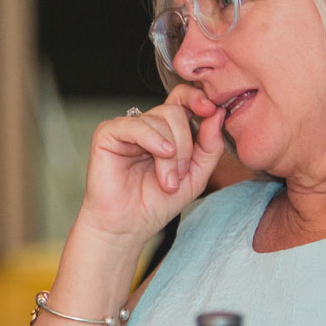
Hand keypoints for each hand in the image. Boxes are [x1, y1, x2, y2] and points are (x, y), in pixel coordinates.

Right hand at [73, 84, 226, 244]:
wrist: (127, 227)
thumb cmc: (156, 204)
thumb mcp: (196, 175)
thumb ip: (210, 145)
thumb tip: (217, 113)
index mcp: (166, 131)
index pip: (182, 99)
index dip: (197, 98)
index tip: (212, 109)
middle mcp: (146, 126)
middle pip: (174, 111)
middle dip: (185, 144)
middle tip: (181, 174)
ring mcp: (126, 128)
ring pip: (159, 120)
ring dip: (170, 154)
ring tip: (167, 181)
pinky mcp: (107, 134)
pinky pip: (136, 125)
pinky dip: (153, 139)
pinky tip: (160, 155)